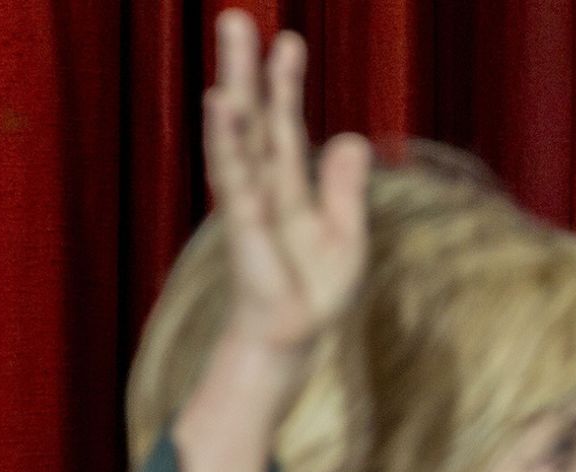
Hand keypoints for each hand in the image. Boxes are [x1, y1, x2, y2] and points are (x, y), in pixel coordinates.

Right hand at [203, 8, 368, 357]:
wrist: (293, 335)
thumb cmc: (315, 288)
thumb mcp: (346, 231)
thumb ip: (345, 186)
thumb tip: (352, 137)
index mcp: (290, 184)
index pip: (285, 124)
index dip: (286, 84)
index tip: (289, 40)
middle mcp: (263, 183)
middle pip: (254, 116)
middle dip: (247, 68)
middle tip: (236, 18)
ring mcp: (249, 199)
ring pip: (239, 133)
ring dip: (236, 86)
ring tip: (233, 41)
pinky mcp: (242, 221)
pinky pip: (235, 173)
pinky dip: (228, 138)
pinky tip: (223, 104)